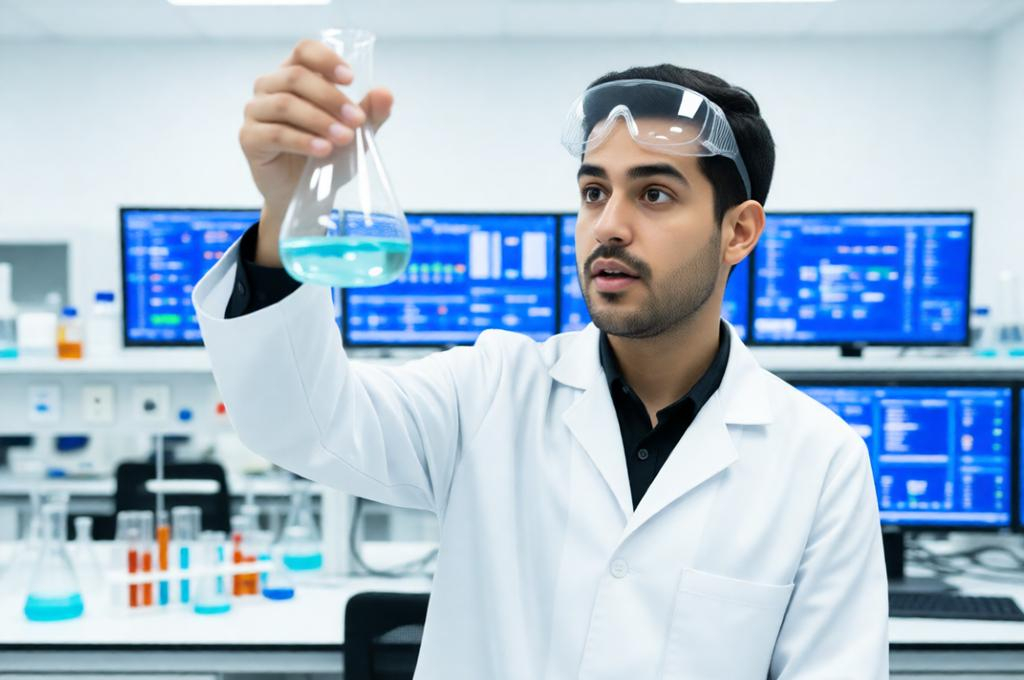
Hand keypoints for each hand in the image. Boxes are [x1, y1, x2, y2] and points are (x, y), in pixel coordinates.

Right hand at [239, 38, 393, 264]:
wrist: (306, 194)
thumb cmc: (327, 155)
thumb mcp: (355, 133)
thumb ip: (370, 113)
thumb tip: (385, 93)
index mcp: (294, 75)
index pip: (304, 51)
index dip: (326, 60)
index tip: (351, 79)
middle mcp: (269, 87)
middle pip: (296, 77)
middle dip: (331, 98)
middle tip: (357, 121)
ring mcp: (256, 112)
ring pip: (284, 104)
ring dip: (319, 120)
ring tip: (344, 139)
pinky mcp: (249, 139)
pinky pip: (274, 133)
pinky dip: (302, 141)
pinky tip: (323, 150)